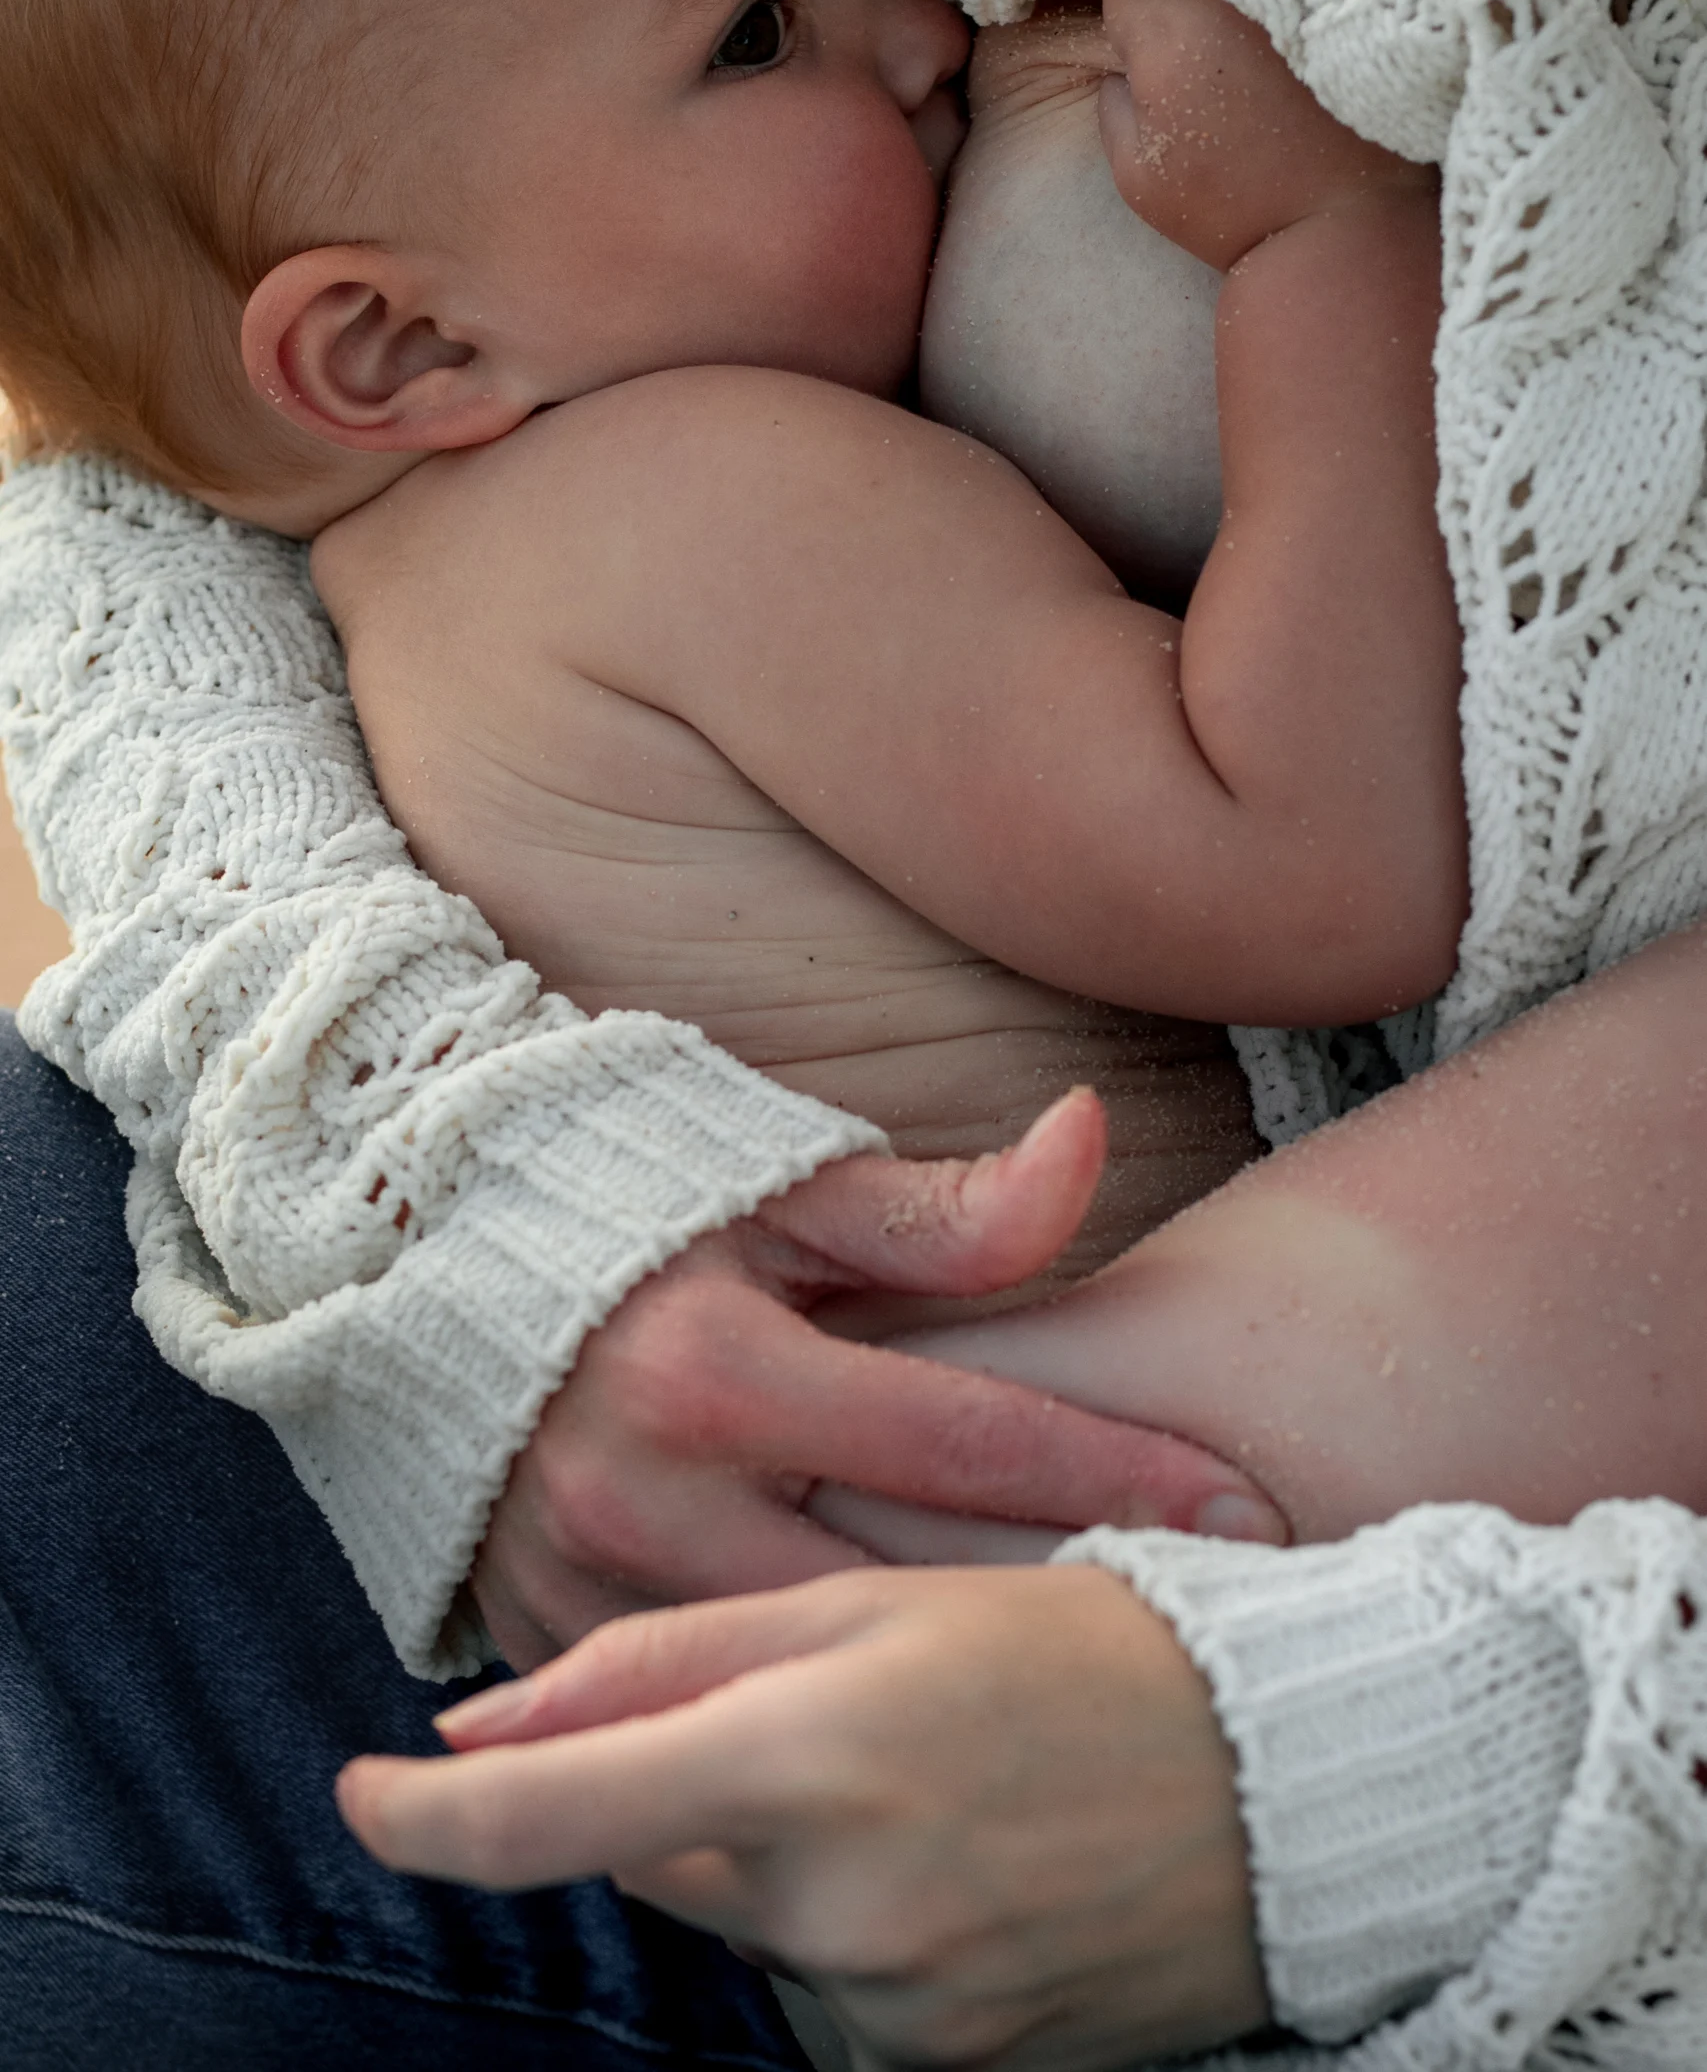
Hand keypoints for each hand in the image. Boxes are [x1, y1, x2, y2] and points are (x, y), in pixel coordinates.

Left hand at [342, 1564, 1271, 2067]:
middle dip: (691, 1789)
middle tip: (822, 1710)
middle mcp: (840, 1902)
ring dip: (780, 1855)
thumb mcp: (872, 1603)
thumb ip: (668, 1659)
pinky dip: (851, 1921)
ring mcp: (896, 2006)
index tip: (358, 1796)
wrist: (1289, 1776)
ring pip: (746, 1925)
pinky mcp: (946, 2067)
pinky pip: (830, 1990)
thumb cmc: (1079, 1640)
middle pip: (660, 1859)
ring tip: (920, 1776)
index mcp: (813, 1754)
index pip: (558, 1814)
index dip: (431, 1819)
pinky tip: (955, 1853)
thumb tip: (480, 1724)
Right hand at [471, 1091, 1283, 1666]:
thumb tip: (1093, 1133)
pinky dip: (813, 1707)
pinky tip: (930, 1717)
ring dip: (954, 1678)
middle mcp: (647, 1495)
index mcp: (715, 1367)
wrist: (415, 1258)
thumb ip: (939, 1207)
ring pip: (811, 1674)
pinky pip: (704, 1708)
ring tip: (1101, 1675)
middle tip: (1219, 1618)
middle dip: (1063, 1604)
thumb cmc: (632, 1205)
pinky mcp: (547, 1641)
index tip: (1249, 1510)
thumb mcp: (775, 1183)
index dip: (1118, 1476)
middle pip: (905, 1592)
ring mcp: (586, 1587)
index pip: (962, 1445)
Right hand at [1097, 0, 1431, 267]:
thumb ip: (1113, 107)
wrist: (1342, 225)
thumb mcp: (1139, 177)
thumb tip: (1123, 65)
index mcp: (1167, 29)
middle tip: (1204, 33)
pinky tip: (1303, 21)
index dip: (1138, 10)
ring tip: (1253, 23)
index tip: (1154, 45)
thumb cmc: (1235, 209)